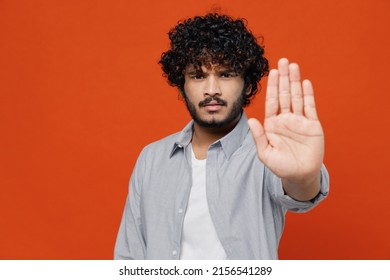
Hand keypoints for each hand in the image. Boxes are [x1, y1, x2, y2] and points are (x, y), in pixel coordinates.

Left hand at [248, 58, 323, 183]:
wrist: (300, 175)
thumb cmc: (281, 166)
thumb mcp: (265, 153)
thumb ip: (259, 136)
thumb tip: (252, 120)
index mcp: (273, 124)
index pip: (272, 101)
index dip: (273, 87)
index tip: (272, 72)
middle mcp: (285, 119)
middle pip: (284, 94)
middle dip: (283, 78)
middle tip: (283, 61)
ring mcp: (299, 121)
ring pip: (297, 97)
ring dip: (295, 81)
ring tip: (293, 66)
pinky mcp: (312, 125)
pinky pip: (310, 107)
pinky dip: (308, 95)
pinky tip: (305, 83)